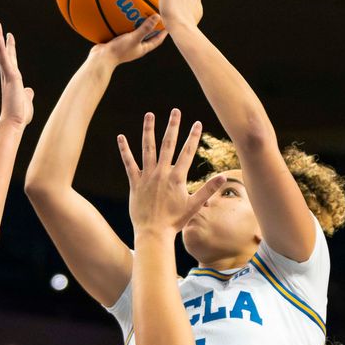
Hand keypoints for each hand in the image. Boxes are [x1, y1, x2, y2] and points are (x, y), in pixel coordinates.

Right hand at [0, 19, 34, 125]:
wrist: (14, 123)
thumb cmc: (19, 116)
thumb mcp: (27, 101)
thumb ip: (27, 94)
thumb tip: (29, 90)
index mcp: (12, 79)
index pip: (10, 60)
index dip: (8, 48)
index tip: (7, 36)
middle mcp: (8, 75)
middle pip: (3, 52)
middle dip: (0, 37)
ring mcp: (8, 75)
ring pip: (2, 52)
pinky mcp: (11, 76)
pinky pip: (4, 59)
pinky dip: (1, 48)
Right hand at [90, 14, 168, 65]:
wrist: (101, 58)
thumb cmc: (119, 51)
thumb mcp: (134, 38)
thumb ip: (145, 28)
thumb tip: (158, 17)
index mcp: (142, 49)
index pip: (157, 40)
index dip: (163, 33)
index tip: (168, 24)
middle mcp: (135, 47)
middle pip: (147, 35)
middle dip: (151, 26)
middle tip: (155, 15)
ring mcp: (126, 44)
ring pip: (135, 32)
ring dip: (138, 23)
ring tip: (140, 12)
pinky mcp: (117, 40)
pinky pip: (124, 30)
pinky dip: (125, 23)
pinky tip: (123, 15)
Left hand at [119, 109, 225, 232]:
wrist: (153, 233)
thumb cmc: (175, 221)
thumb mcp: (194, 205)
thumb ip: (208, 189)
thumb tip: (223, 177)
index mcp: (177, 177)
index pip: (187, 152)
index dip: (193, 137)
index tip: (197, 123)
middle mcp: (162, 173)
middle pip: (168, 144)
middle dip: (173, 126)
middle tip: (175, 111)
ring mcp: (147, 176)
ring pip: (148, 148)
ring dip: (149, 130)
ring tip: (149, 115)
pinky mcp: (135, 182)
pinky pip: (129, 163)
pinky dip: (125, 150)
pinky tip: (121, 137)